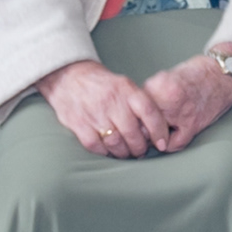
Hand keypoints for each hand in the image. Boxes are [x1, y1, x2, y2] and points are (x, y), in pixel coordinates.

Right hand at [40, 57, 165, 160]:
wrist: (69, 77)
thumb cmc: (103, 85)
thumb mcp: (125, 85)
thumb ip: (139, 104)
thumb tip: (156, 129)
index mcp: (126, 89)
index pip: (149, 112)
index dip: (159, 131)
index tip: (162, 143)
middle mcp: (111, 101)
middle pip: (133, 132)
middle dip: (139, 147)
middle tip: (140, 151)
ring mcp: (94, 112)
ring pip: (115, 142)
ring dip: (123, 153)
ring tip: (126, 153)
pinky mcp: (78, 123)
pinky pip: (95, 146)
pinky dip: (104, 152)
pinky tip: (108, 151)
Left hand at [136, 47, 231, 150]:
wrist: (222, 75)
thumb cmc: (194, 74)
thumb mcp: (165, 76)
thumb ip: (149, 93)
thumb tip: (133, 111)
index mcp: (160, 85)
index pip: (134, 106)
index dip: (130, 113)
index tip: (128, 118)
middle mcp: (170, 100)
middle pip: (141, 121)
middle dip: (138, 126)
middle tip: (137, 128)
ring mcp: (182, 115)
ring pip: (154, 135)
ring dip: (151, 136)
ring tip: (151, 134)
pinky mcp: (193, 126)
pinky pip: (173, 144)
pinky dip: (168, 144)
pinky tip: (167, 138)